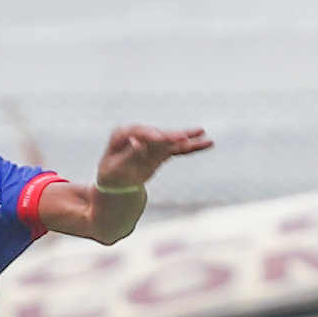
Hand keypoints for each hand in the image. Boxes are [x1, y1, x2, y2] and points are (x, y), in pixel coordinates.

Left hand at [94, 125, 213, 190]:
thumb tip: (137, 142)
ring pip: (171, 141)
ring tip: (203, 133)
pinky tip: (207, 143)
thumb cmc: (111, 175)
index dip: (148, 135)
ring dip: (187, 138)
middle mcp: (139, 135)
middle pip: (158, 135)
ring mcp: (152, 143)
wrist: (115, 184)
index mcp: (122, 135)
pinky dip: (191, 148)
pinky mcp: (162, 151)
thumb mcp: (114, 168)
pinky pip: (178, 150)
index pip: (137, 132)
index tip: (158, 137)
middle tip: (183, 136)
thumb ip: (128, 155)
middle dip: (170, 136)